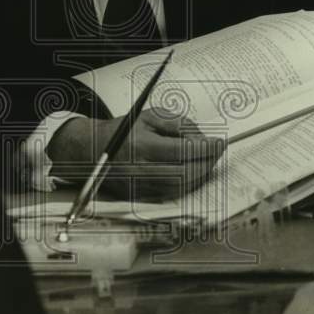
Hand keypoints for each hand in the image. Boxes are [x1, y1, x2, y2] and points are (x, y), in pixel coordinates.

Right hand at [48, 109, 224, 199]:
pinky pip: (173, 194)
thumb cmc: (124, 130)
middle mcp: (142, 169)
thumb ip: (178, 124)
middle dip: (208, 163)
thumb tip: (201, 139)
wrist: (93, 150)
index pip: (184, 151)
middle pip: (187, 174)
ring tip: (207, 160)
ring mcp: (141, 186)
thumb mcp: (150, 116)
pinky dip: (188, 184)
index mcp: (142, 146)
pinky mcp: (141, 197)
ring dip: (201, 175)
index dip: (207, 148)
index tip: (220, 142)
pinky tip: (194, 172)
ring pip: (183, 187)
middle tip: (217, 152)